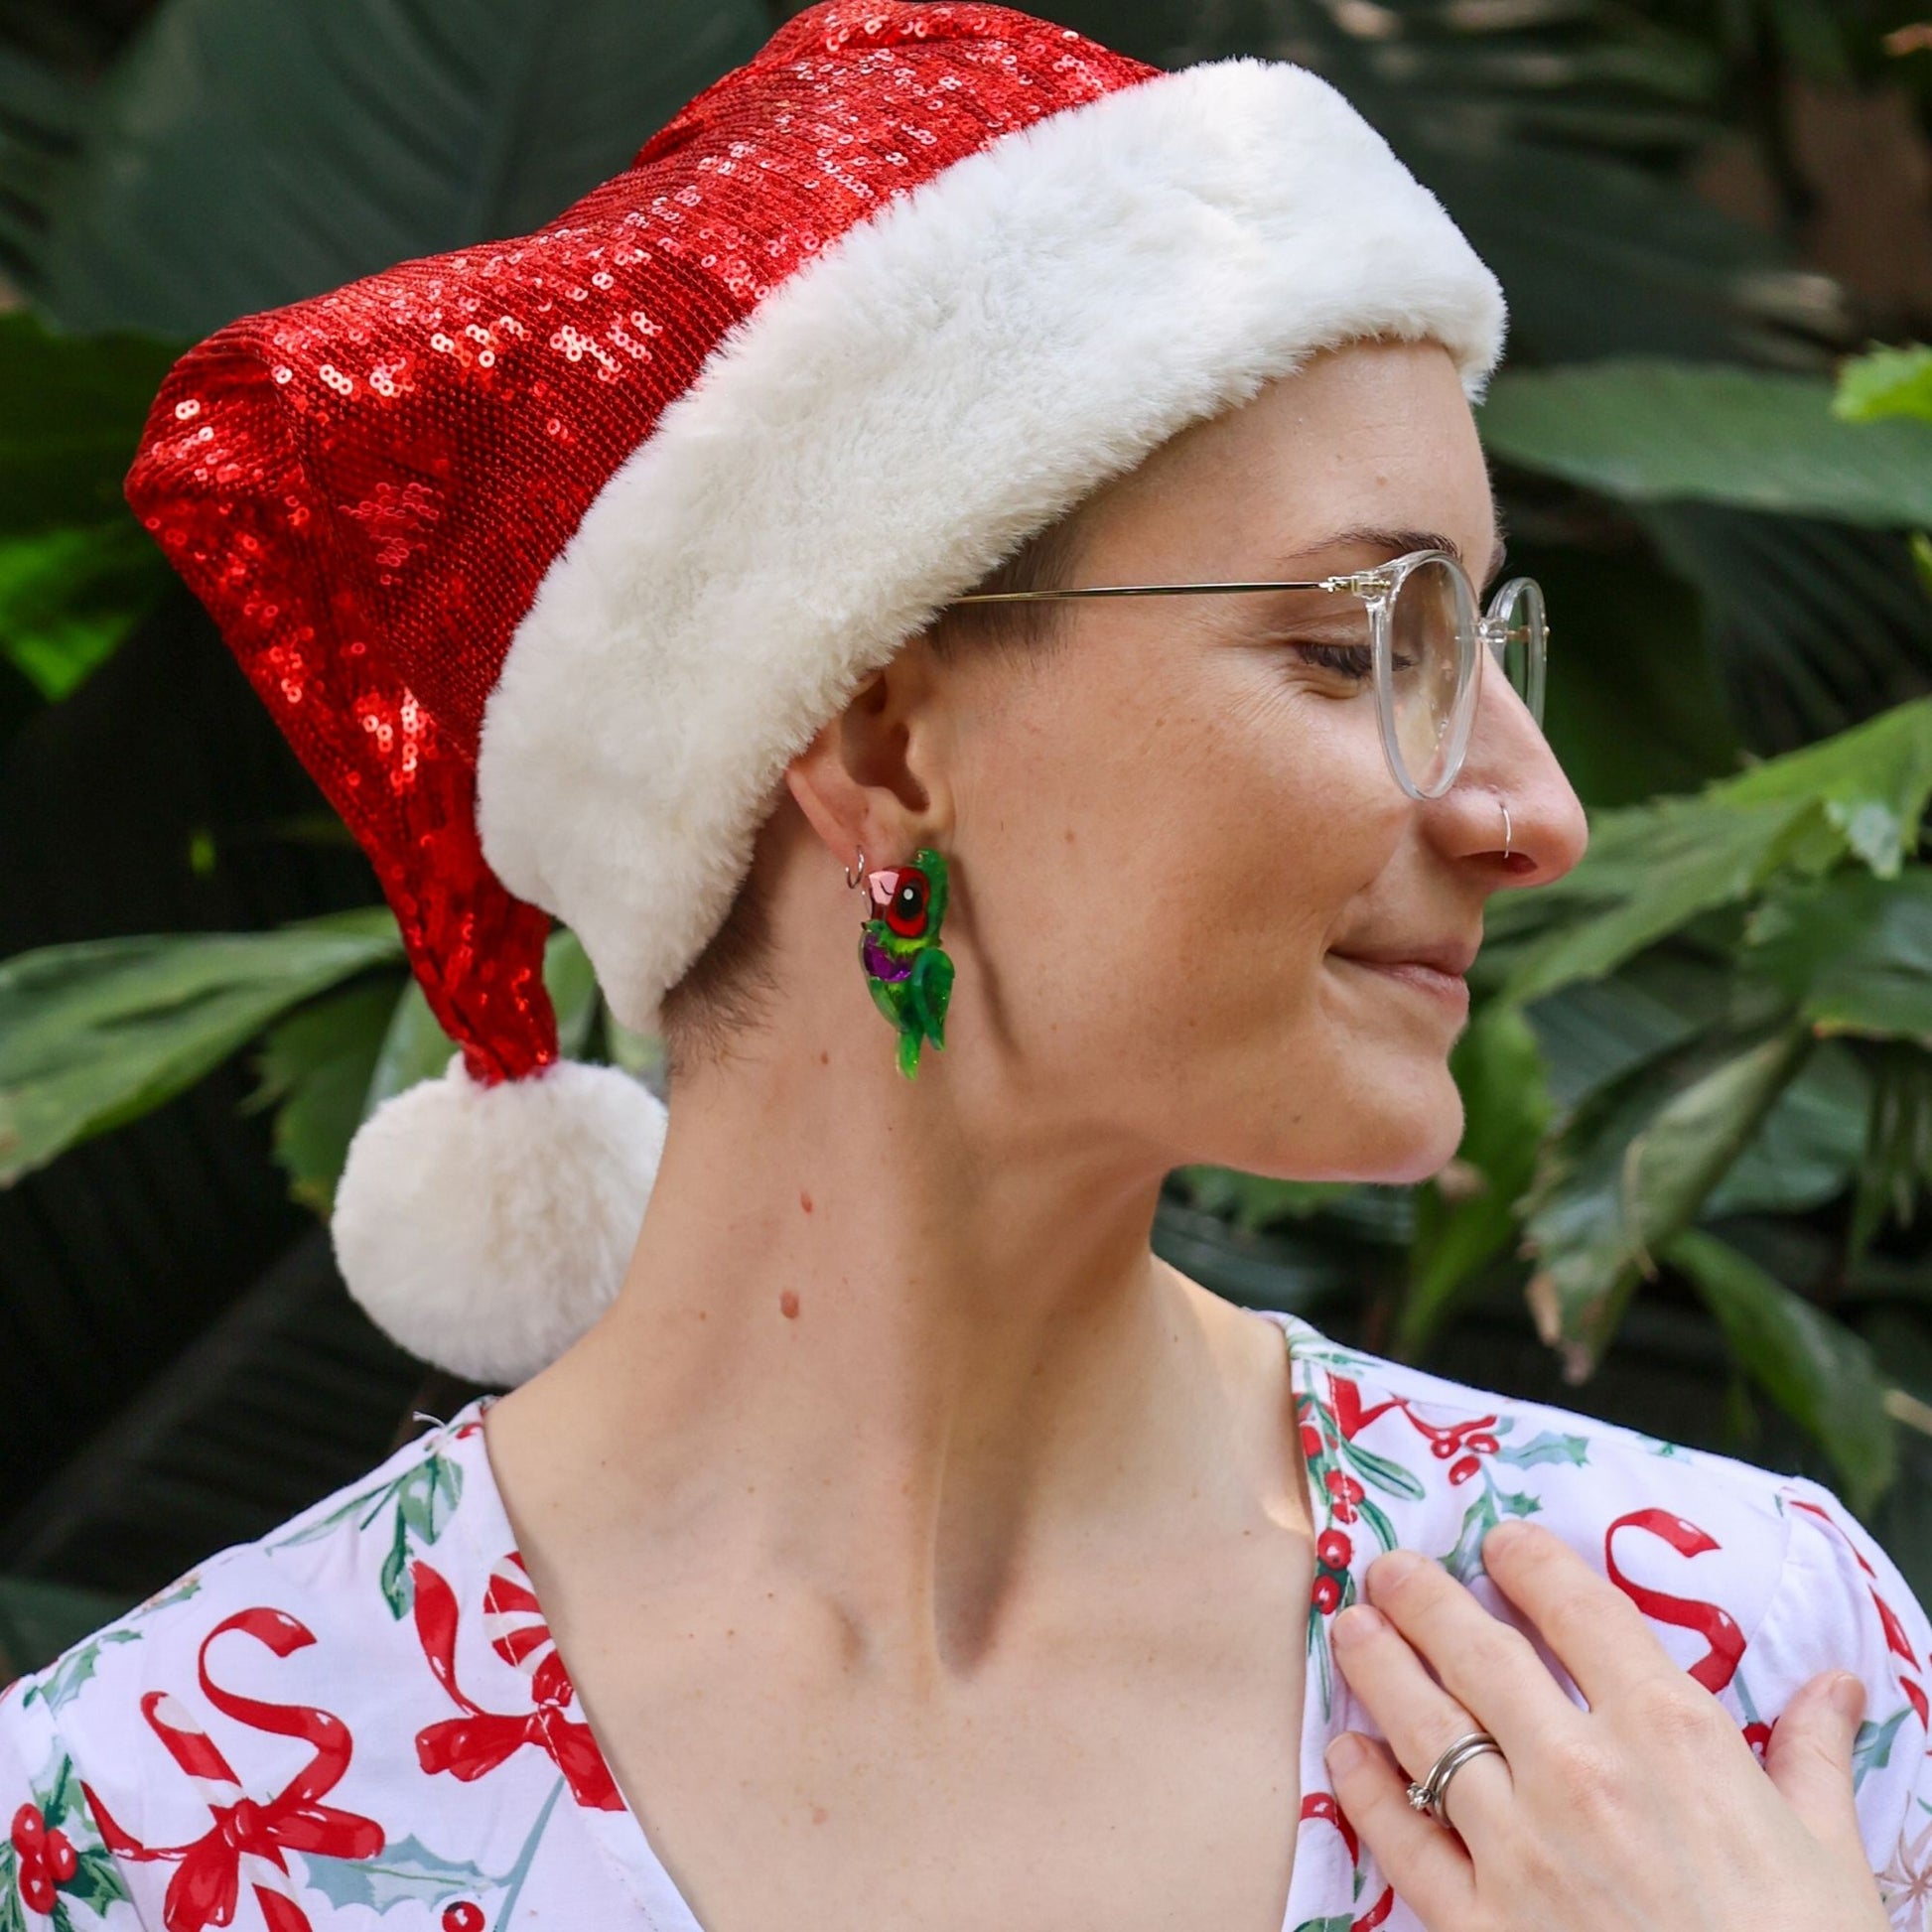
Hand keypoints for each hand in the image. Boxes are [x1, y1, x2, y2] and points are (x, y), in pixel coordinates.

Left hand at [1324, 1518, 1886, 1931]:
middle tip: (1390, 1569)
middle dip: (1424, 1599)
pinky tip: (1345, 1755)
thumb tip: (1838, 1685)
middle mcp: (1582, 1771)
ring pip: (1425, 1730)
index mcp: (1670, 1733)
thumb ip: (1812, 1756)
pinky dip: (1366, 1791)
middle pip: (1479, 1653)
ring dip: (1379, 1669)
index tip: (1499, 1540)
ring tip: (1351, 1629)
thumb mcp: (1831, 1854)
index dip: (1529, 1562)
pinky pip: (1404, 1841)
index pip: (1579, 1609)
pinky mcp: (1480, 1925)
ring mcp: (1520, 1848)